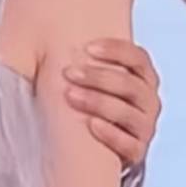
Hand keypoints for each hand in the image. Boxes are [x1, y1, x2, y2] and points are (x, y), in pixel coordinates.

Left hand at [62, 38, 160, 166]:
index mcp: (141, 78)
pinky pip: (130, 144)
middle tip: (69, 73)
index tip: (87, 48)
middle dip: (99, 78)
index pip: (138, 58)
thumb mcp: (86, 77)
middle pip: (132, 86)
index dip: (117, 51)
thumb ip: (77, 58)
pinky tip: (91, 125)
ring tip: (71, 96)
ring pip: (129, 114)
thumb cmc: (85, 99)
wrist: (93, 143)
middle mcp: (148, 101)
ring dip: (99, 103)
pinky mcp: (137, 152)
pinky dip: (111, 135)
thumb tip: (37, 34)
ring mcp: (144, 127)